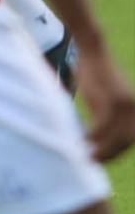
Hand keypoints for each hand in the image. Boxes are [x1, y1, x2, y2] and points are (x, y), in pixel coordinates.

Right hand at [74, 33, 134, 162]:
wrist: (93, 52)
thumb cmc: (93, 74)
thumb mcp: (102, 99)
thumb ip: (103, 116)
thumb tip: (94, 138)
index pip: (131, 139)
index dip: (119, 152)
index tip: (103, 159)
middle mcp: (134, 109)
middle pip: (126, 141)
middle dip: (111, 155)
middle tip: (93, 161)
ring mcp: (124, 106)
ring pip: (117, 137)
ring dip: (102, 150)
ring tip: (87, 156)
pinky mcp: (111, 101)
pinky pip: (104, 126)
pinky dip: (94, 136)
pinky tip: (83, 140)